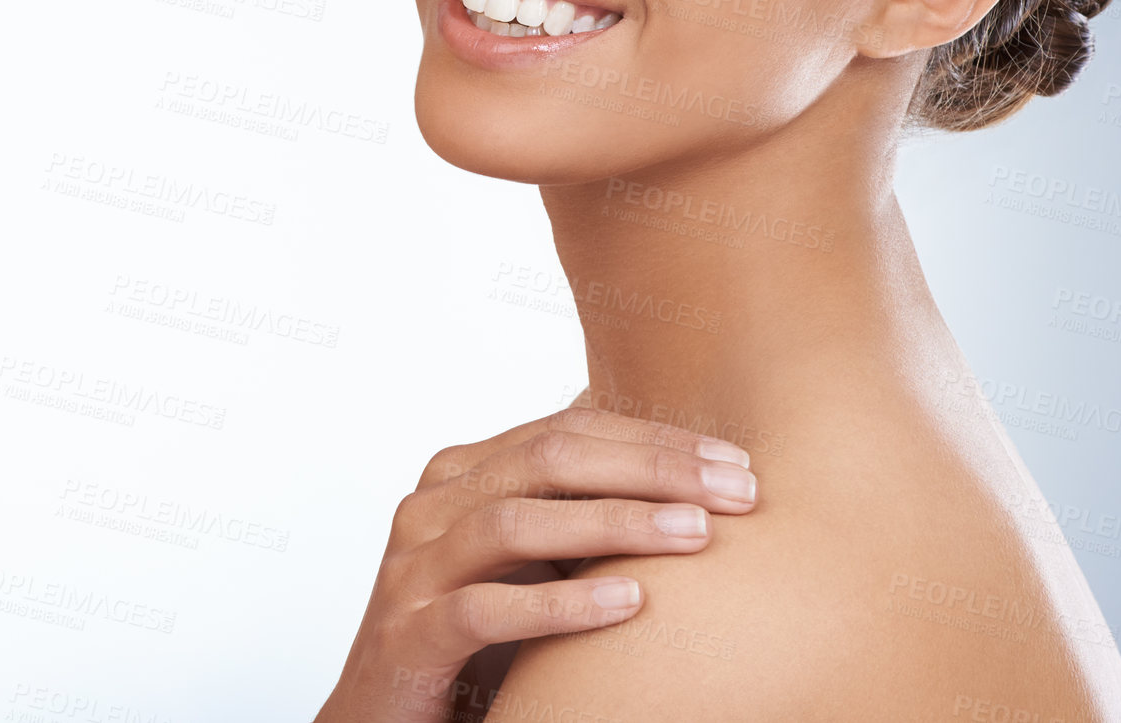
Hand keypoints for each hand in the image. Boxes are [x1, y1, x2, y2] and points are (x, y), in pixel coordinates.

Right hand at [311, 394, 758, 722]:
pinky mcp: (407, 636)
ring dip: (616, 523)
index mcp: (465, 470)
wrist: (384, 721)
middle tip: (736, 488)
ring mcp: (413, 567)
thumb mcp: (529, 559)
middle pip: (550, 457)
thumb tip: (682, 463)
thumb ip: (577, 508)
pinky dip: (560, 606)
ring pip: (518, 521)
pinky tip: (630, 603)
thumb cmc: (473, 634)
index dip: (655, 438)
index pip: (570, 427)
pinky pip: (485, 609)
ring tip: (696, 534)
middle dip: (652, 467)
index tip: (734, 458)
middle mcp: (434, 503)